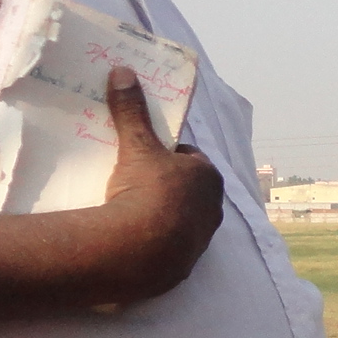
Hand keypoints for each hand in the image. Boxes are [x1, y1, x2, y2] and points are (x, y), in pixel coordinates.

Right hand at [89, 67, 224, 301]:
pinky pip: (169, 247)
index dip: (169, 154)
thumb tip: (123, 71)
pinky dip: (155, 241)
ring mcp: (200, 240)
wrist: (139, 252)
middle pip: (187, 190)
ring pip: (181, 219)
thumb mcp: (138, 146)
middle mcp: (213, 209)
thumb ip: (132, 111)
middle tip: (134, 180)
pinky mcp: (183, 266)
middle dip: (166, 184)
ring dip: (161, 214)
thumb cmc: (148, 191)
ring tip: (130, 210)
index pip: (191, 159)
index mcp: (209, 178)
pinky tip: (132, 238)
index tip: (146, 154)